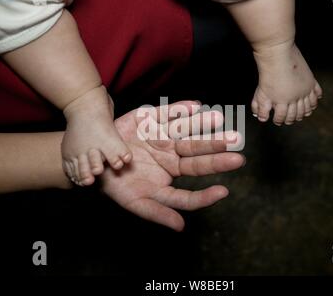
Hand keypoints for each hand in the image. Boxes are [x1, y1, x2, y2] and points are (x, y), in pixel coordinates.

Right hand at [101, 101, 244, 230]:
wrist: (95, 160)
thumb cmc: (117, 184)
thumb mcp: (135, 202)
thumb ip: (158, 212)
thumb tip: (180, 227)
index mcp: (171, 173)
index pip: (192, 182)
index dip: (205, 190)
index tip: (223, 192)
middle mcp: (171, 153)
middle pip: (196, 151)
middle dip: (215, 147)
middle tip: (236, 144)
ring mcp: (162, 135)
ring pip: (186, 129)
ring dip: (202, 124)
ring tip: (218, 120)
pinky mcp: (150, 119)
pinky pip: (167, 112)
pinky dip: (180, 108)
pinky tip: (196, 106)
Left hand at [251, 41, 322, 125]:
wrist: (278, 53)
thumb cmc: (268, 72)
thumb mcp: (261, 92)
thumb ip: (260, 107)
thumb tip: (262, 119)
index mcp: (283, 101)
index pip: (282, 117)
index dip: (279, 120)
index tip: (277, 121)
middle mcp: (296, 97)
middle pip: (296, 114)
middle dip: (291, 119)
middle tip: (289, 120)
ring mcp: (305, 89)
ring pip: (308, 107)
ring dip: (304, 113)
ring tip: (301, 115)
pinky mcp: (311, 80)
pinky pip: (317, 94)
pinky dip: (315, 101)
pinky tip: (313, 104)